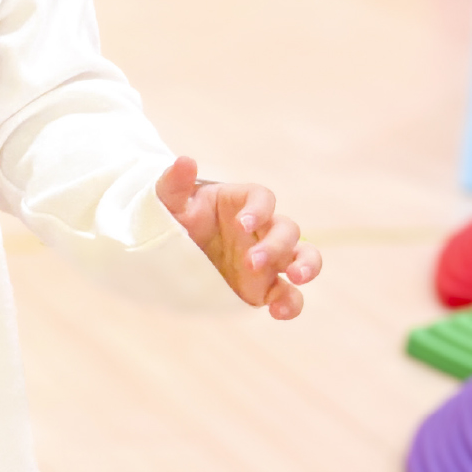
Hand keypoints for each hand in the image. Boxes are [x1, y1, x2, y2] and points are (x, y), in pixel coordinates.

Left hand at [156, 157, 320, 319]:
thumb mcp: (166, 203)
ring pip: (302, 257)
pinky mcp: (264, 287)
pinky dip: (290, 303)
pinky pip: (287, 294)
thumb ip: (174, 185)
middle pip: (287, 230)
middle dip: (276, 245)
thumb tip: (184, 160)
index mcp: (242, 204)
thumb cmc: (171, 220)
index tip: (242, 224)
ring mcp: (267, 259)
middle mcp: (261, 230)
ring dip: (305, 266)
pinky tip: (279, 311)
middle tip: (252, 262)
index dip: (258, 210)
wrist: (166, 254)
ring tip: (295, 278)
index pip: (262, 199)